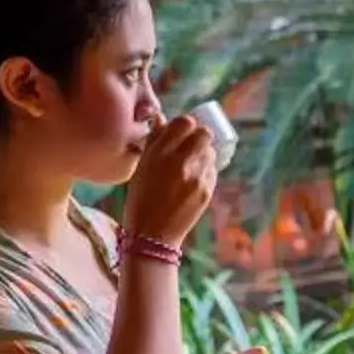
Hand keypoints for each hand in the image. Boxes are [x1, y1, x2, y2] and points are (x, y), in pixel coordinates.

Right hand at [126, 115, 217, 246]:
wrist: (152, 235)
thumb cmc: (141, 199)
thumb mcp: (141, 167)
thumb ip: (154, 141)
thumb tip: (162, 119)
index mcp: (160, 153)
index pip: (185, 122)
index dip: (185, 125)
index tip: (181, 132)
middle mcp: (180, 162)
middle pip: (205, 134)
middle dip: (199, 136)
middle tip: (191, 146)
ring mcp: (197, 177)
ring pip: (211, 152)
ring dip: (203, 154)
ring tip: (190, 166)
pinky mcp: (207, 191)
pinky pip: (212, 171)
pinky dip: (205, 171)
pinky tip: (192, 181)